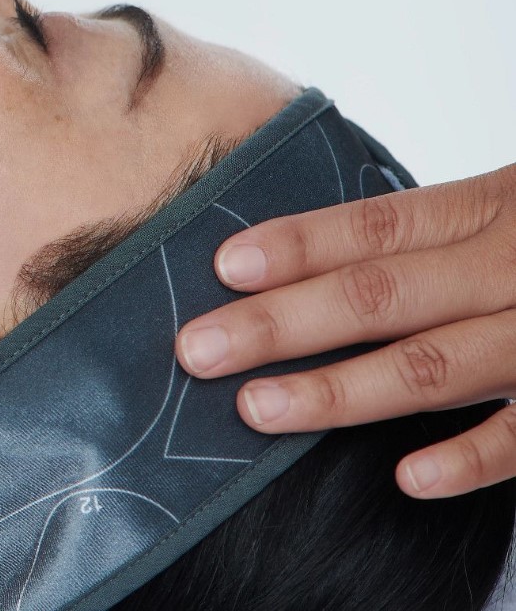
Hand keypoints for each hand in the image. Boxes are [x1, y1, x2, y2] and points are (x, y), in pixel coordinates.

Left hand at [175, 164, 515, 498]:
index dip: (298, 243)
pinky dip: (472, 457)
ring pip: (440, 364)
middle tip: (198, 349)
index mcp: (495, 205)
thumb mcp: (508, 207)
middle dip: (284, 324)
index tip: (221, 265)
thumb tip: (310, 263)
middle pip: (386, 293)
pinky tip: (407, 477)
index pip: (378, 226)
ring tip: (259, 409)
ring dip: (344, 391)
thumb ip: (433, 234)